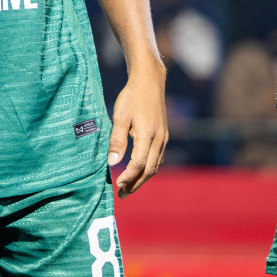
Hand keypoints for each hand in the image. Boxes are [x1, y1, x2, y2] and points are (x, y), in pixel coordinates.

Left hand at [109, 61, 167, 197]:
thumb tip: (112, 163)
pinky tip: (138, 172)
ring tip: (128, 187)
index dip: (129, 177)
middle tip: (122, 194)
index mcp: (148, 135)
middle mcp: (159, 140)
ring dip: (143, 178)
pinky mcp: (164, 136)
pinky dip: (148, 168)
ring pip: (155, 166)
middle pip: (150, 170)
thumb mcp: (120, 116)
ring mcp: (164, 139)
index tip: (118, 185)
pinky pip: (157, 158)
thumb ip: (116, 140)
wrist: (149, 82)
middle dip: (136, 183)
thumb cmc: (131, 97)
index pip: (139, 164)